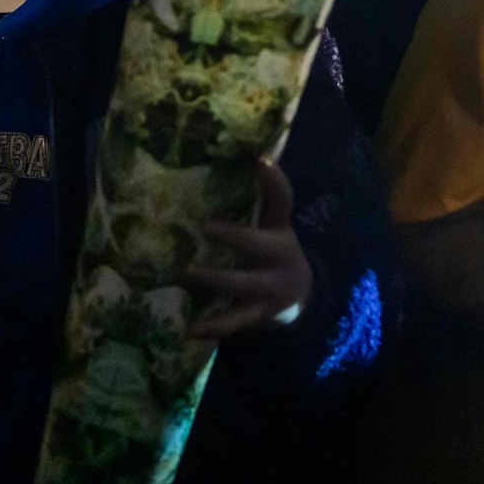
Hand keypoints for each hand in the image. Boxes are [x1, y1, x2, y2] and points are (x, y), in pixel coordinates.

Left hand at [182, 159, 313, 338]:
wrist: (300, 296)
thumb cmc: (272, 249)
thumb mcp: (272, 223)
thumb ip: (260, 196)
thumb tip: (245, 154)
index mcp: (280, 231)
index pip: (282, 201)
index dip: (274, 181)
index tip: (259, 160)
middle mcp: (278, 258)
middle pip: (258, 245)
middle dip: (234, 237)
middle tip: (204, 227)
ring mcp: (269, 290)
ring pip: (241, 284)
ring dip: (213, 279)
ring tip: (184, 274)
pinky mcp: (257, 314)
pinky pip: (234, 321)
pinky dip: (212, 325)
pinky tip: (189, 329)